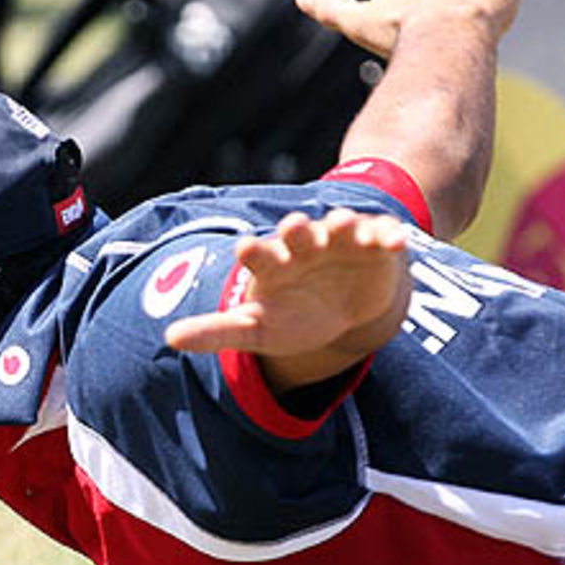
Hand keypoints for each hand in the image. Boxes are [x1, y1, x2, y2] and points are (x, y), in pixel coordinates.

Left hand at [164, 209, 410, 392]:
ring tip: (343, 225)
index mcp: (274, 263)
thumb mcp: (256, 328)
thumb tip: (169, 338)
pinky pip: (381, 236)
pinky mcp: (374, 247)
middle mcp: (305, 246)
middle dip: (297, 230)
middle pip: (299, 234)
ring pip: (339, 228)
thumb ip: (217, 331)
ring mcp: (340, 243)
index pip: (260, 254)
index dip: (255, 251)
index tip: (246, 248)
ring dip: (341, 225)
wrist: (345, 307)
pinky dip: (388, 236)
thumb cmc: (293, 315)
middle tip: (294, 226)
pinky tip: (395, 241)